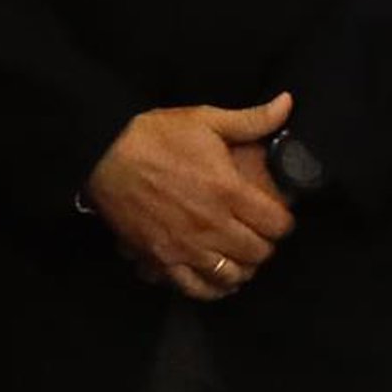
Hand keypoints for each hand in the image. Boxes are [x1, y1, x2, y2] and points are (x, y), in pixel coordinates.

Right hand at [85, 93, 294, 300]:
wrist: (104, 156)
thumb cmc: (154, 137)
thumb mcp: (205, 119)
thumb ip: (251, 119)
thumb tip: (288, 103)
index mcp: (228, 191)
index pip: (278, 225)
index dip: (283, 222)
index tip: (277, 216)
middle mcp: (212, 226)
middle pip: (258, 254)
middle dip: (264, 244)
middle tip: (257, 234)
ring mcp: (186, 247)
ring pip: (231, 275)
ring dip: (241, 267)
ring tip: (238, 256)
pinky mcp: (161, 260)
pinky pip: (195, 288)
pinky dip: (211, 288)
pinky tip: (216, 279)